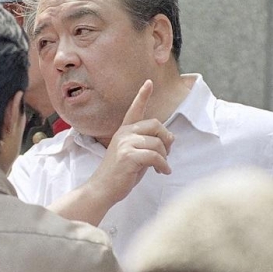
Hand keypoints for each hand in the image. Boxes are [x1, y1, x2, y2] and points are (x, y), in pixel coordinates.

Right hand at [88, 80, 173, 205]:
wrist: (102, 188)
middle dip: (166, 139)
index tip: (149, 82)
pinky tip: (163, 172)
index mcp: (124, 131)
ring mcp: (125, 143)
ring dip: (165, 157)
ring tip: (162, 167)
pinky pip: (156, 156)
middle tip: (166, 153)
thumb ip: (147, 144)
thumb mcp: (133, 154)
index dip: (142, 95)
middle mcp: (124, 133)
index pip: (134, 109)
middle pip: (156, 125)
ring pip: (158, 143)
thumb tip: (170, 139)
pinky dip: (163, 165)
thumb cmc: (119, 174)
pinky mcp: (129, 156)